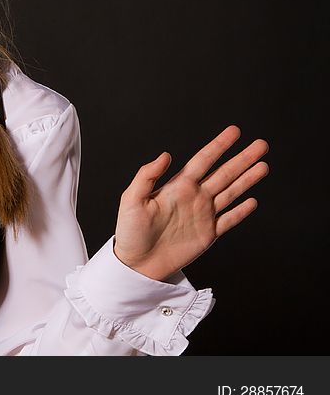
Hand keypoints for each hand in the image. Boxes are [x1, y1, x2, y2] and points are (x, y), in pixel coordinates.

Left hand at [113, 125, 268, 281]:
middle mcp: (194, 197)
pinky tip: (253, 201)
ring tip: (263, 165)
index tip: (234, 131)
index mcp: (177, 186)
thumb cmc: (130, 231)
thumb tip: (166, 155)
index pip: (203, 160)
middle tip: (261, 145)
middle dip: (243, 159)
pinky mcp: (207, 235)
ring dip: (247, 179)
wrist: (136, 264)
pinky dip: (241, 211)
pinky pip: (229, 220)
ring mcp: (202, 215)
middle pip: (224, 173)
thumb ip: (147, 176)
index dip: (219, 145)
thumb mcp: (132, 199)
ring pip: (231, 193)